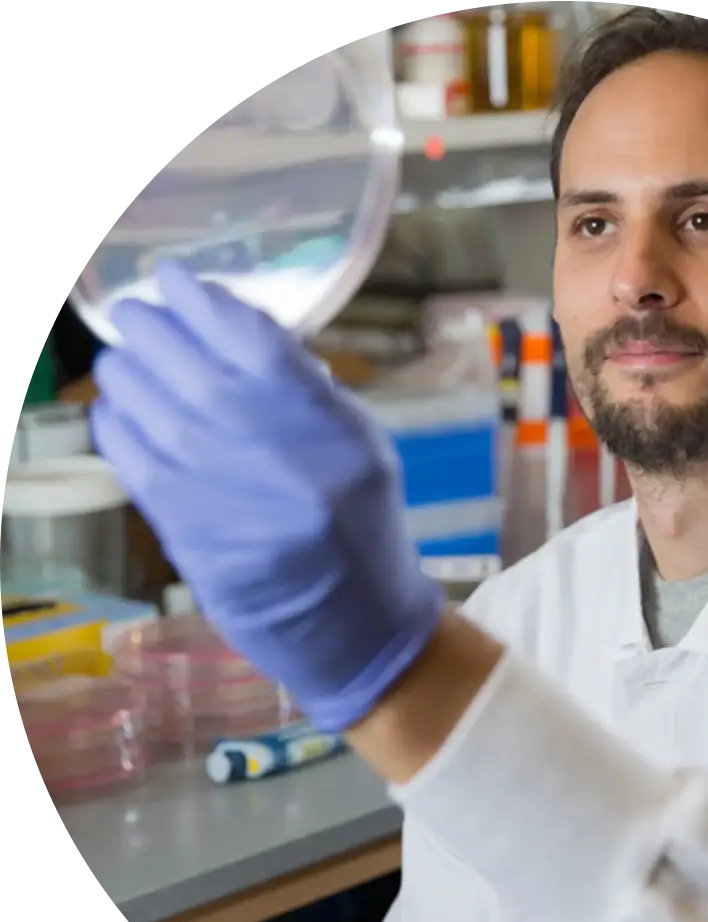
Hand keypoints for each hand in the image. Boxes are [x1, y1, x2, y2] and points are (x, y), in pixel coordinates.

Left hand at [91, 261, 445, 733]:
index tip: (176, 280)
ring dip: (127, 372)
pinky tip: (117, 409)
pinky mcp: (187, 534)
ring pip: (153, 410)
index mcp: (334, 434)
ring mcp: (226, 498)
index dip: (205, 302)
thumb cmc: (364, 530)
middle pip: (193, 368)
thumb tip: (232, 332)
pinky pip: (133, 461)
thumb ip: (307, 394)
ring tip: (124, 358)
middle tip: (135, 313)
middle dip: (153, 328)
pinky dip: (116, 425)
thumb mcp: (363, 451)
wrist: (354, 626)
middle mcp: (278, 460)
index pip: (255, 343)